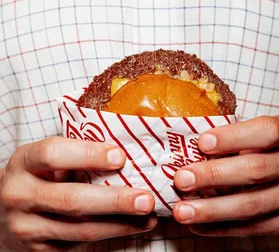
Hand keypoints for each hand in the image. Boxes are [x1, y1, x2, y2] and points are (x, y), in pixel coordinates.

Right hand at [0, 137, 155, 250]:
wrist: (1, 211)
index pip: (54, 154)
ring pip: (80, 229)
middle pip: (71, 199)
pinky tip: (132, 226)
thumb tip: (121, 153)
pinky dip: (110, 234)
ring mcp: (27, 227)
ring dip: (120, 224)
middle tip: (145, 198)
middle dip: (114, 200)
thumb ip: (74, 153)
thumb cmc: (35, 175)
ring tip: (148, 215)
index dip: (89, 154)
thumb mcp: (45, 158)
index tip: (120, 157)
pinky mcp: (39, 250)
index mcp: (24, 162)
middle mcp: (20, 195)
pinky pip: (79, 244)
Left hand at [173, 115, 278, 235]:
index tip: (202, 143)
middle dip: (213, 176)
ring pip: (253, 205)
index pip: (265, 132)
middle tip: (182, 180)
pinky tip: (198, 225)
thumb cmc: (271, 146)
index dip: (232, 138)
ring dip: (212, 210)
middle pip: (256, 170)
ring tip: (182, 210)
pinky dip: (222, 228)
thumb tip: (190, 149)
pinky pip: (255, 228)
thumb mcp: (261, 132)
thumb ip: (235, 136)